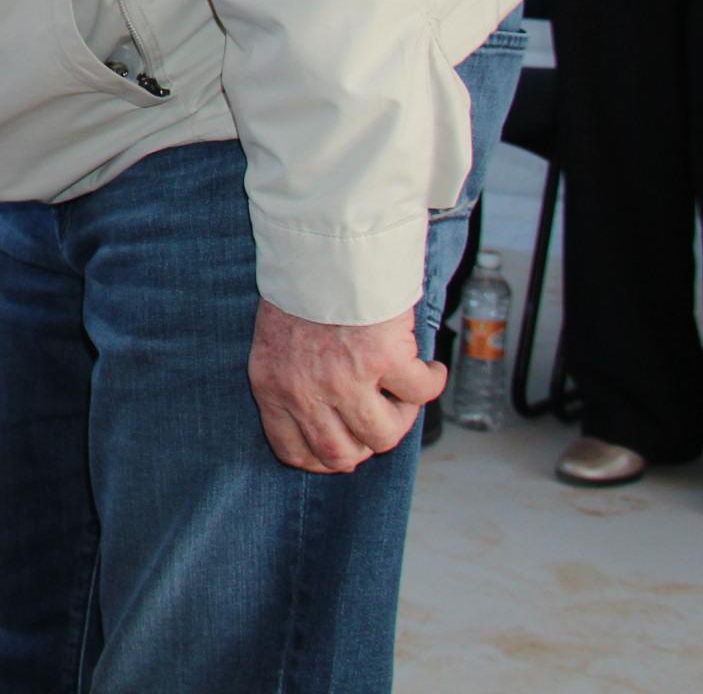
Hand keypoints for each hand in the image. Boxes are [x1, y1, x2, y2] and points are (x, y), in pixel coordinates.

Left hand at [246, 299, 445, 473]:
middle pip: (342, 454)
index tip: (346, 445)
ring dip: (402, 416)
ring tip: (403, 389)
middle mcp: (305, 391)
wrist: (321, 244)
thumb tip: (331, 419)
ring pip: (384, 434)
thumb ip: (294, 382)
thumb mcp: (278, 341)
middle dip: (365, 443)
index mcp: (272, 386)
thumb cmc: (301, 287)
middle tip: (381, 416)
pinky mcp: (384, 360)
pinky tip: (428, 369)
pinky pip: (420, 393)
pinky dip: (431, 382)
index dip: (325, 457)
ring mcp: (346, 379)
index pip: (294, 451)